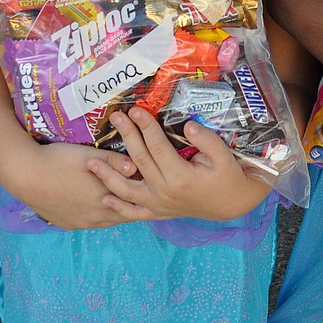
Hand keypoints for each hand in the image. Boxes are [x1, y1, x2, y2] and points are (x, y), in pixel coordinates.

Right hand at [20, 141, 138, 229]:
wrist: (26, 175)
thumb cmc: (60, 161)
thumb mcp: (91, 154)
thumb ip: (116, 161)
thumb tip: (137, 167)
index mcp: (105, 200)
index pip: (133, 205)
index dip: (141, 197)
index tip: (147, 189)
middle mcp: (95, 217)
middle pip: (121, 215)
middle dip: (129, 206)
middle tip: (136, 195)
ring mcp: (79, 223)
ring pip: (104, 221)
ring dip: (112, 211)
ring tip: (116, 199)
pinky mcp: (65, 224)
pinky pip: (87, 223)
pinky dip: (94, 215)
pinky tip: (92, 204)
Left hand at [87, 108, 270, 221]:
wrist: (231, 204)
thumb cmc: (228, 176)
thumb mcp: (224, 156)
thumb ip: (206, 140)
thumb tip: (187, 125)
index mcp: (180, 176)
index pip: (157, 145)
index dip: (145, 126)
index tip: (136, 109)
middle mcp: (164, 191)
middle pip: (139, 160)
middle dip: (127, 135)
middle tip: (116, 117)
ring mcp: (159, 205)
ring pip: (127, 190)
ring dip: (108, 175)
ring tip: (91, 162)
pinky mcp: (158, 212)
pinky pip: (134, 212)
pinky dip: (118, 207)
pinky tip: (105, 197)